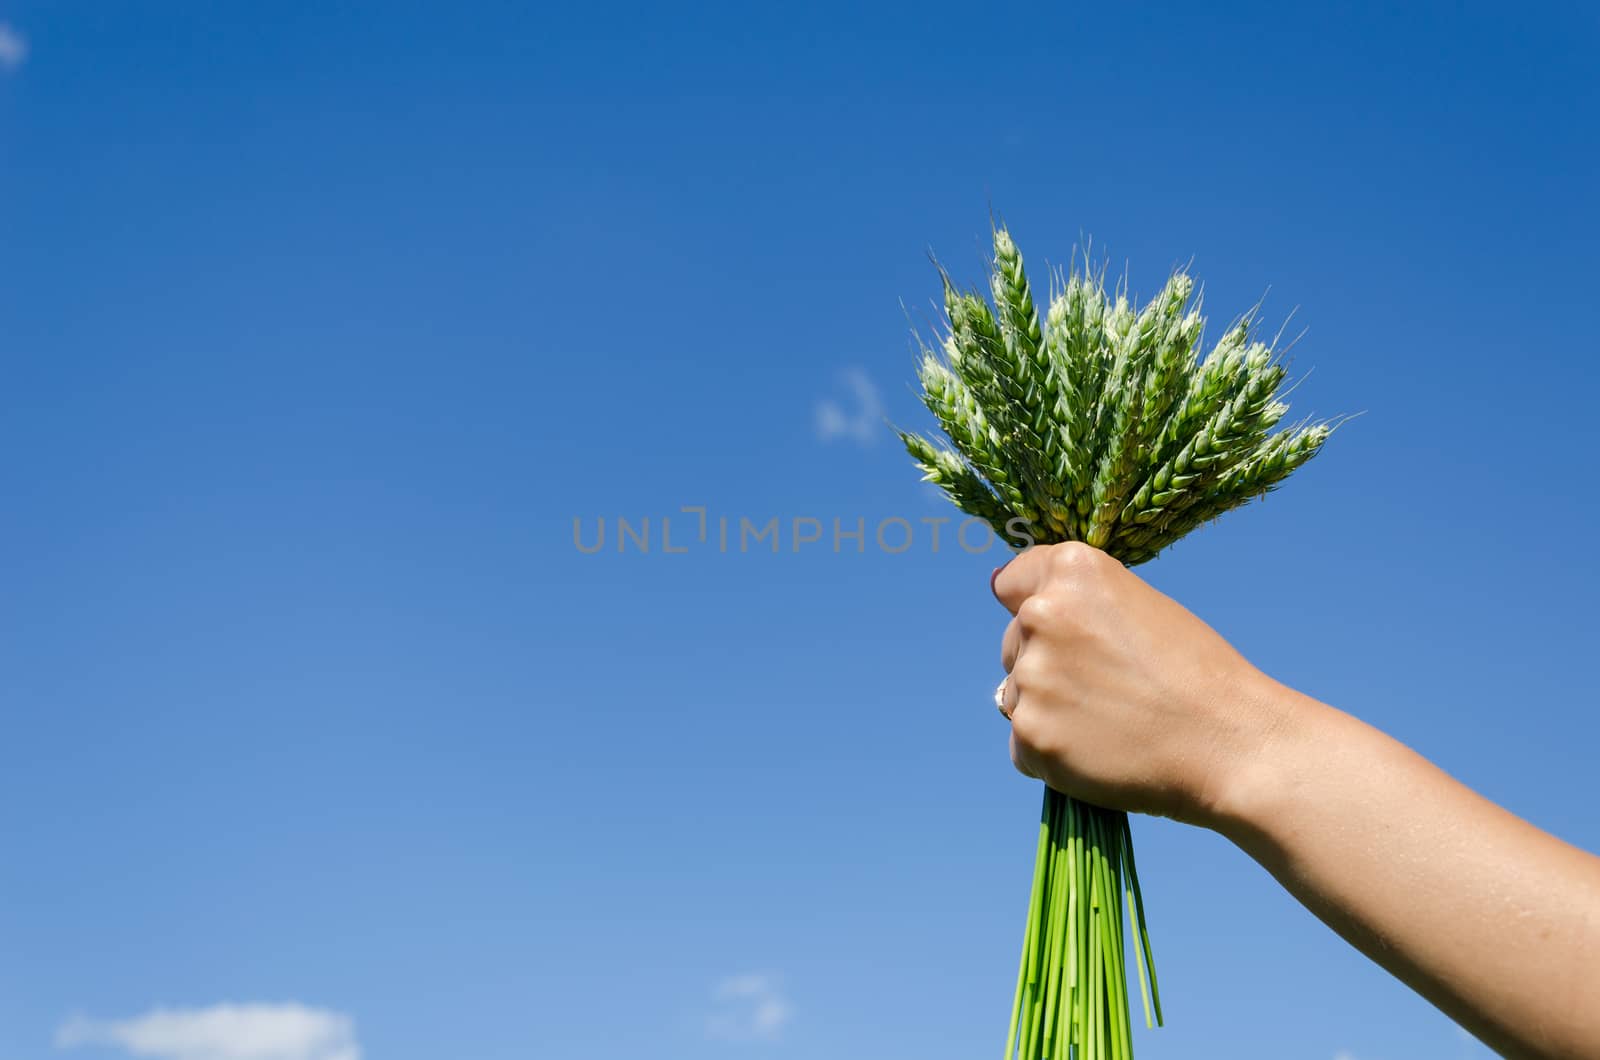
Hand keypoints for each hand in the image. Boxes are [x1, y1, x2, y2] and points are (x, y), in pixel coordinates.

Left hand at [993, 541, 1279, 825]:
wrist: (1228, 744)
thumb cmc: (1197, 674)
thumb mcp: (1140, 607)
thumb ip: (1080, 605)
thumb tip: (1024, 613)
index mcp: (1072, 572)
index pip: (1011, 582)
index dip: (1035, 606)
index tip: (1064, 630)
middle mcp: (1041, 615)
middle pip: (1013, 642)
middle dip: (1047, 663)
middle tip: (1110, 686)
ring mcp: (1031, 677)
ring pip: (1017, 695)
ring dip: (1050, 710)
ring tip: (1113, 721)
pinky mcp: (1030, 735)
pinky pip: (1022, 744)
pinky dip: (1053, 753)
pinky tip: (1101, 752)